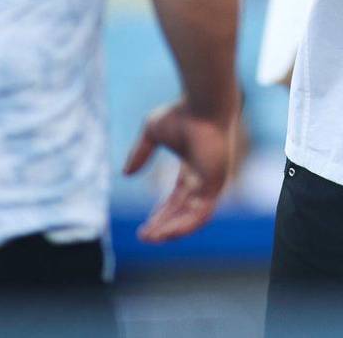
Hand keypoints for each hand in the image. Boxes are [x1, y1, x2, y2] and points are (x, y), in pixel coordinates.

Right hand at [123, 101, 234, 242]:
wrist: (204, 105)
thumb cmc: (182, 113)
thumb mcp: (152, 133)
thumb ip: (140, 153)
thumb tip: (125, 175)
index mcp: (193, 168)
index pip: (177, 199)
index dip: (161, 213)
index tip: (144, 227)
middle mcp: (204, 179)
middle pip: (183, 211)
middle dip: (163, 225)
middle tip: (144, 237)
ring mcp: (212, 183)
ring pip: (193, 217)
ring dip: (172, 230)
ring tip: (151, 238)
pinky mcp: (216, 185)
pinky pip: (201, 214)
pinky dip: (184, 225)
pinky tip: (166, 232)